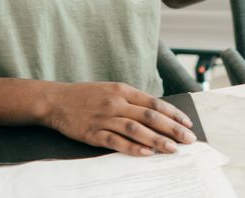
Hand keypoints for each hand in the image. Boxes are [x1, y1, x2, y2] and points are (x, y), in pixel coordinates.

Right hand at [41, 82, 196, 156]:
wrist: (56, 100)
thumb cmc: (86, 95)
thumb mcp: (111, 90)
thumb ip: (132, 100)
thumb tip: (157, 113)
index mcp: (123, 90)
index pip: (154, 103)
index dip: (173, 114)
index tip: (187, 124)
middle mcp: (116, 103)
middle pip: (150, 117)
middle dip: (172, 129)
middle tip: (189, 139)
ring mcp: (104, 118)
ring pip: (136, 130)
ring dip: (157, 140)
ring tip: (173, 149)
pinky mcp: (93, 133)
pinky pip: (116, 141)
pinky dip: (133, 148)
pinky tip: (146, 153)